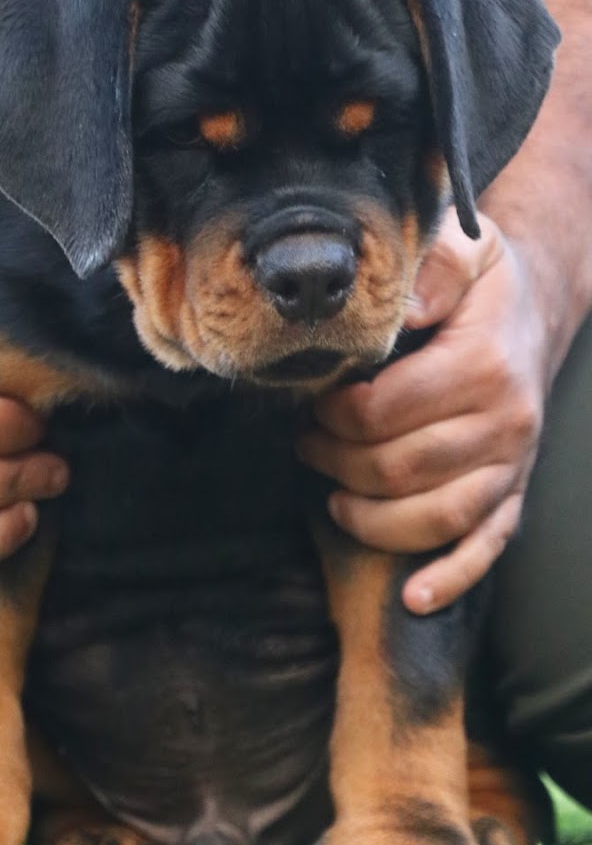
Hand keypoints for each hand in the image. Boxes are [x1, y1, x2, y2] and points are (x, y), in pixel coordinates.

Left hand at [297, 211, 548, 613]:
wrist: (540, 304)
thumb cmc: (485, 280)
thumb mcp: (465, 247)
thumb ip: (434, 268)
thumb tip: (401, 308)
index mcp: (483, 364)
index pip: (385, 410)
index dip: (333, 414)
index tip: (311, 403)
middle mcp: (505, 422)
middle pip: (400, 468)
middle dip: (337, 462)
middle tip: (304, 442)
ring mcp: (512, 463)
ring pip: (436, 517)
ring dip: (371, 518)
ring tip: (332, 497)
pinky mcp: (515, 491)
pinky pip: (488, 545)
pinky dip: (451, 576)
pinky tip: (414, 597)